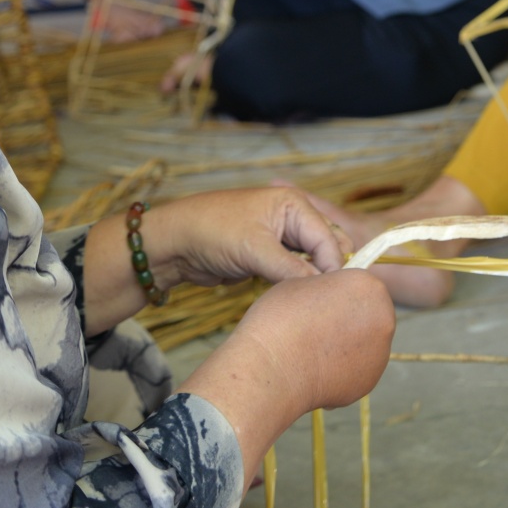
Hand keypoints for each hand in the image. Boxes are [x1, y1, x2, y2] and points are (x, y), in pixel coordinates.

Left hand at [141, 186, 355, 288]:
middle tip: (326, 300)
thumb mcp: (254, 250)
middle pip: (327, 248)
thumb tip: (321, 289)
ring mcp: (282, 238)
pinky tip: (296, 299)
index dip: (332, 268)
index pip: (328, 239)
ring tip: (312, 302)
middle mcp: (293, 218)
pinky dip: (298, 284)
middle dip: (328, 272)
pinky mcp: (271, 256)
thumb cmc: (212, 232)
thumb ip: (291, 270)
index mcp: (294, 205)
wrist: (175, 242)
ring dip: (312, 280)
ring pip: (313, 262)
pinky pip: (295, 272)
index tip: (332, 297)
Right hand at [179, 270, 394, 478]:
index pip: (361, 285)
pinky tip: (316, 369)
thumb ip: (328, 287)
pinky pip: (357, 370)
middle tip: (319, 327)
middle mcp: (384, 319)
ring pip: (365, 344)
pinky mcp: (369, 382)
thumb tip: (335, 298)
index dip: (340, 293)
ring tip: (314, 350)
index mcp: (370, 286)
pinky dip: (341, 370)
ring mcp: (380, 353)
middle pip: (370, 314)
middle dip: (350, 319)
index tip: (321, 303)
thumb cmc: (280, 319)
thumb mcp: (303, 283)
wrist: (270, 368)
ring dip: (347, 345)